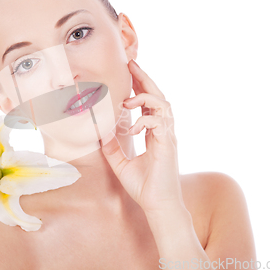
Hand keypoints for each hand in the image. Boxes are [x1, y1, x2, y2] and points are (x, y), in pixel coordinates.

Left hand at [100, 59, 183, 215]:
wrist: (158, 206)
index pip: (149, 103)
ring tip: (128, 99)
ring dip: (145, 97)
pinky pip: (159, 124)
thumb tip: (101, 133)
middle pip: (158, 97)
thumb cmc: (144, 187)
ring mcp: (168, 137)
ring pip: (163, 105)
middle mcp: (163, 131)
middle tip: (131, 63)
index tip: (129, 71)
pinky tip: (133, 128)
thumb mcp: (121, 165)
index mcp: (154, 133)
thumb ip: (113, 148)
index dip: (140, 86)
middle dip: (145, 79)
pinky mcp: (168, 145)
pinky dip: (145, 120)